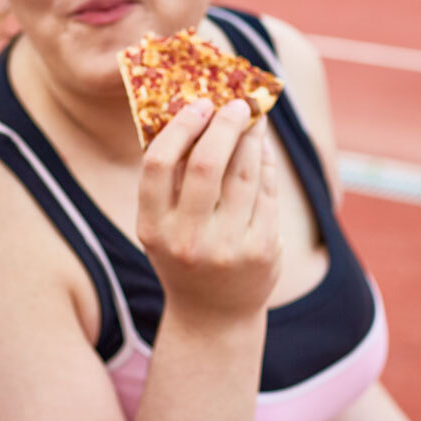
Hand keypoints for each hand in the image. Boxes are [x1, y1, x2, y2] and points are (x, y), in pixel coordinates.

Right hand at [136, 98, 280, 325]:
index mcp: (153, 229)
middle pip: (206, 163)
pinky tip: (263, 151)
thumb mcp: (162, 228)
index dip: (180, 127)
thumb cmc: (184, 256)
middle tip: (237, 104)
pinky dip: (266, 165)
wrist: (215, 316)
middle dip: (225, 125)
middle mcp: (188, 240)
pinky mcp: (262, 250)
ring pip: (244, 174)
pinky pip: (267, 193)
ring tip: (254, 121)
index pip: (159, 164)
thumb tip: (195, 112)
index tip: (199, 105)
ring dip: (251, 139)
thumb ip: (170, 181)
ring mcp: (228, 247)